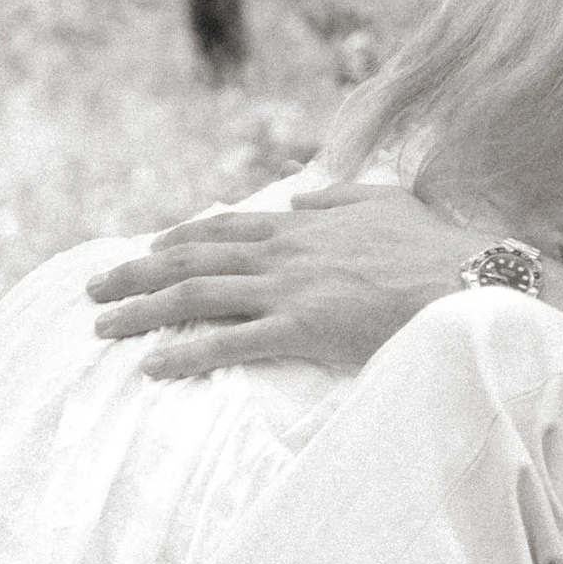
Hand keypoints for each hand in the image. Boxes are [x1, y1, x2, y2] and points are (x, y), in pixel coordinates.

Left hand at [85, 183, 493, 377]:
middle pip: (193, 260)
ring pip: (197, 297)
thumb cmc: (437, 245)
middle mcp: (285, 251)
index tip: (146, 250)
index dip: (177, 239)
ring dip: (142, 311)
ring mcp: (290, 289)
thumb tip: (301, 197)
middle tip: (94, 291)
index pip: (223, 227)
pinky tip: (152, 366)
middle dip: (136, 274)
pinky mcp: (302, 329)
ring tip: (102, 328)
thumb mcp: (386, 202)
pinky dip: (186, 354)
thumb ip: (337, 198)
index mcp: (304, 223)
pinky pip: (230, 344)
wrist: (468, 279)